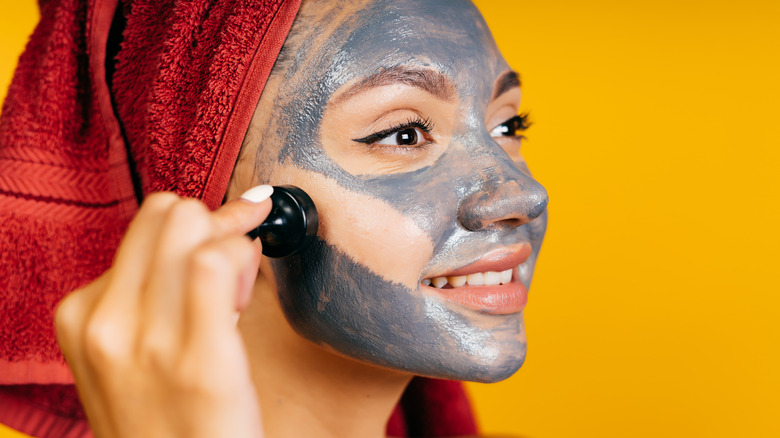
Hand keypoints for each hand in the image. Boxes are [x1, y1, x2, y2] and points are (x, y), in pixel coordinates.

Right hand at [55, 186, 273, 437]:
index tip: (218, 247)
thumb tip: (209, 236)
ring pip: (194, 226)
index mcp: (83, 317)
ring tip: (238, 295)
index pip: (147, 222)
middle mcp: (107, 323)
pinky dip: (244, 263)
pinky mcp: (200, 361)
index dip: (192, 228)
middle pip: (170, 212)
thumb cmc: (165, 425)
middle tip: (232, 269)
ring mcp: (150, 341)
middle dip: (213, 226)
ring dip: (232, 245)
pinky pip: (216, 265)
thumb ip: (150, 297)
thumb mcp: (128, 358)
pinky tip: (248, 303)